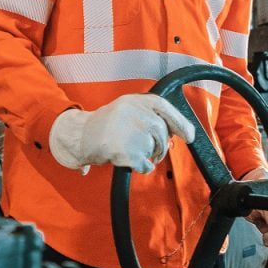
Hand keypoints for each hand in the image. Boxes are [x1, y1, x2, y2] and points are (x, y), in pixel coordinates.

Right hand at [48, 94, 195, 173]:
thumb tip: (178, 133)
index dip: (180, 122)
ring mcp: (129, 131)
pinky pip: (144, 164)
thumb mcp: (126, 111)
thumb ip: (150, 116)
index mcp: (134, 100)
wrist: (78, 136)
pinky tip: (132, 163)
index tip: (190, 136)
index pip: (164, 107)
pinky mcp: (125, 150)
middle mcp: (132, 112)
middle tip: (155, 152)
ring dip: (150, 156)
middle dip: (161, 145)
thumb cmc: (104, 126)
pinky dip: (142, 167)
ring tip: (135, 153)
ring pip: (154, 148)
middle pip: (161, 132)